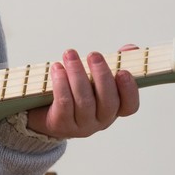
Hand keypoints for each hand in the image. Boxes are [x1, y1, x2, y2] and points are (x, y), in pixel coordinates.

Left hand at [26, 46, 140, 138]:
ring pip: (84, 100)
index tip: (123, 71)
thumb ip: (115, 63)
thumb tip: (130, 49)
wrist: (44, 112)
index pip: (129, 106)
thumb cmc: (75, 92)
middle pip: (108, 101)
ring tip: (70, 55)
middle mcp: (100, 120)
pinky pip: (64, 103)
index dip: (129, 90)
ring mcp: (81, 125)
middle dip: (101, 75)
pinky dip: (61, 83)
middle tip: (94, 55)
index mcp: (113, 109)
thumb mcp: (95, 79)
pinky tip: (57, 68)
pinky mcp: (61, 124)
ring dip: (77, 74)